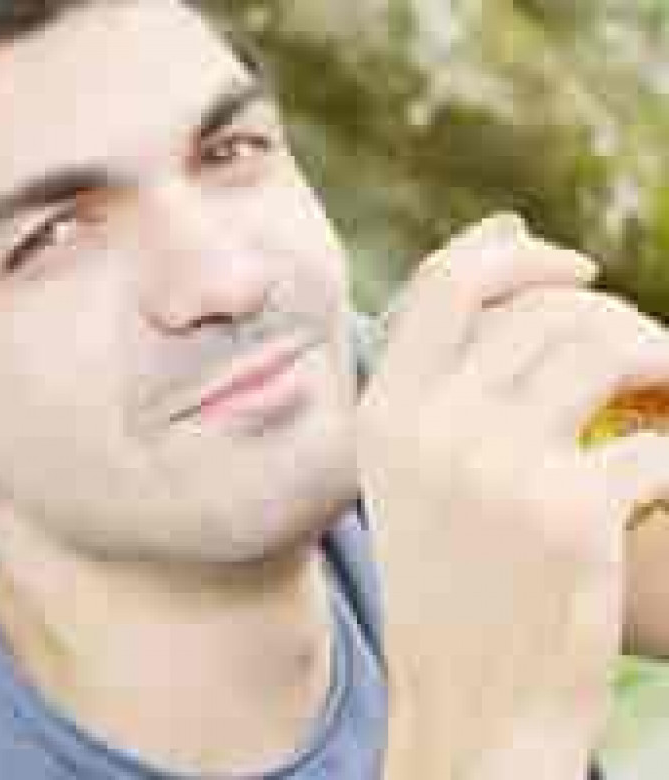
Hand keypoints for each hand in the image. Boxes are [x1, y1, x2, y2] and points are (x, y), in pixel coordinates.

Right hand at [359, 214, 668, 777]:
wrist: (465, 701)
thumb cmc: (449, 580)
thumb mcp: (414, 473)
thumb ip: (444, 379)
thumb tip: (505, 252)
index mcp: (384, 412)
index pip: (449, 281)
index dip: (518, 254)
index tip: (578, 267)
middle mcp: (428, 424)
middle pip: (541, 310)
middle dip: (612, 315)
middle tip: (646, 356)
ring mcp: (494, 464)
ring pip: (602, 347)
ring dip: (660, 360)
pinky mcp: (567, 512)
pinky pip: (656, 443)